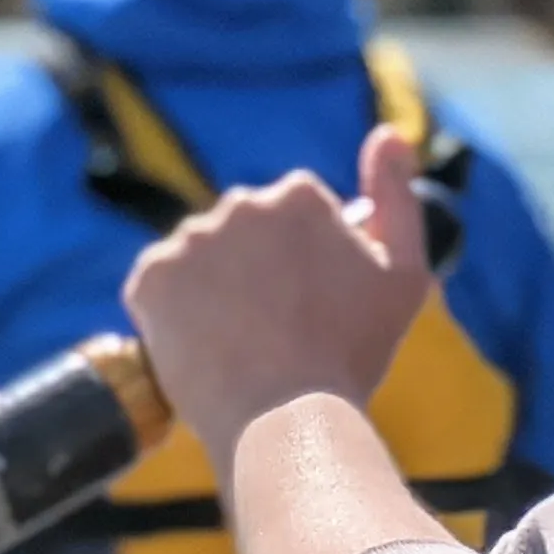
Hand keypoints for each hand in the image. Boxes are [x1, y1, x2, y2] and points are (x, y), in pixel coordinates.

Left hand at [123, 127, 426, 475]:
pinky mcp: (149, 280)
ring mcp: (188, 241)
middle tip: (277, 329)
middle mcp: (237, 204)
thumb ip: (399, 195)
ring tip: (241, 345)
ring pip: (201, 261)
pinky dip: (175, 315)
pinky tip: (206, 349)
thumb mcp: (404, 274)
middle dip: (257, 269)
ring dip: (215, 290)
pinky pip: (160, 290)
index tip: (314, 305)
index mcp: (296, 196)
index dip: (306, 264)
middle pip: (244, 232)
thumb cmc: (353, 354)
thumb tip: (388, 133)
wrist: (286, 420)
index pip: (294, 216)